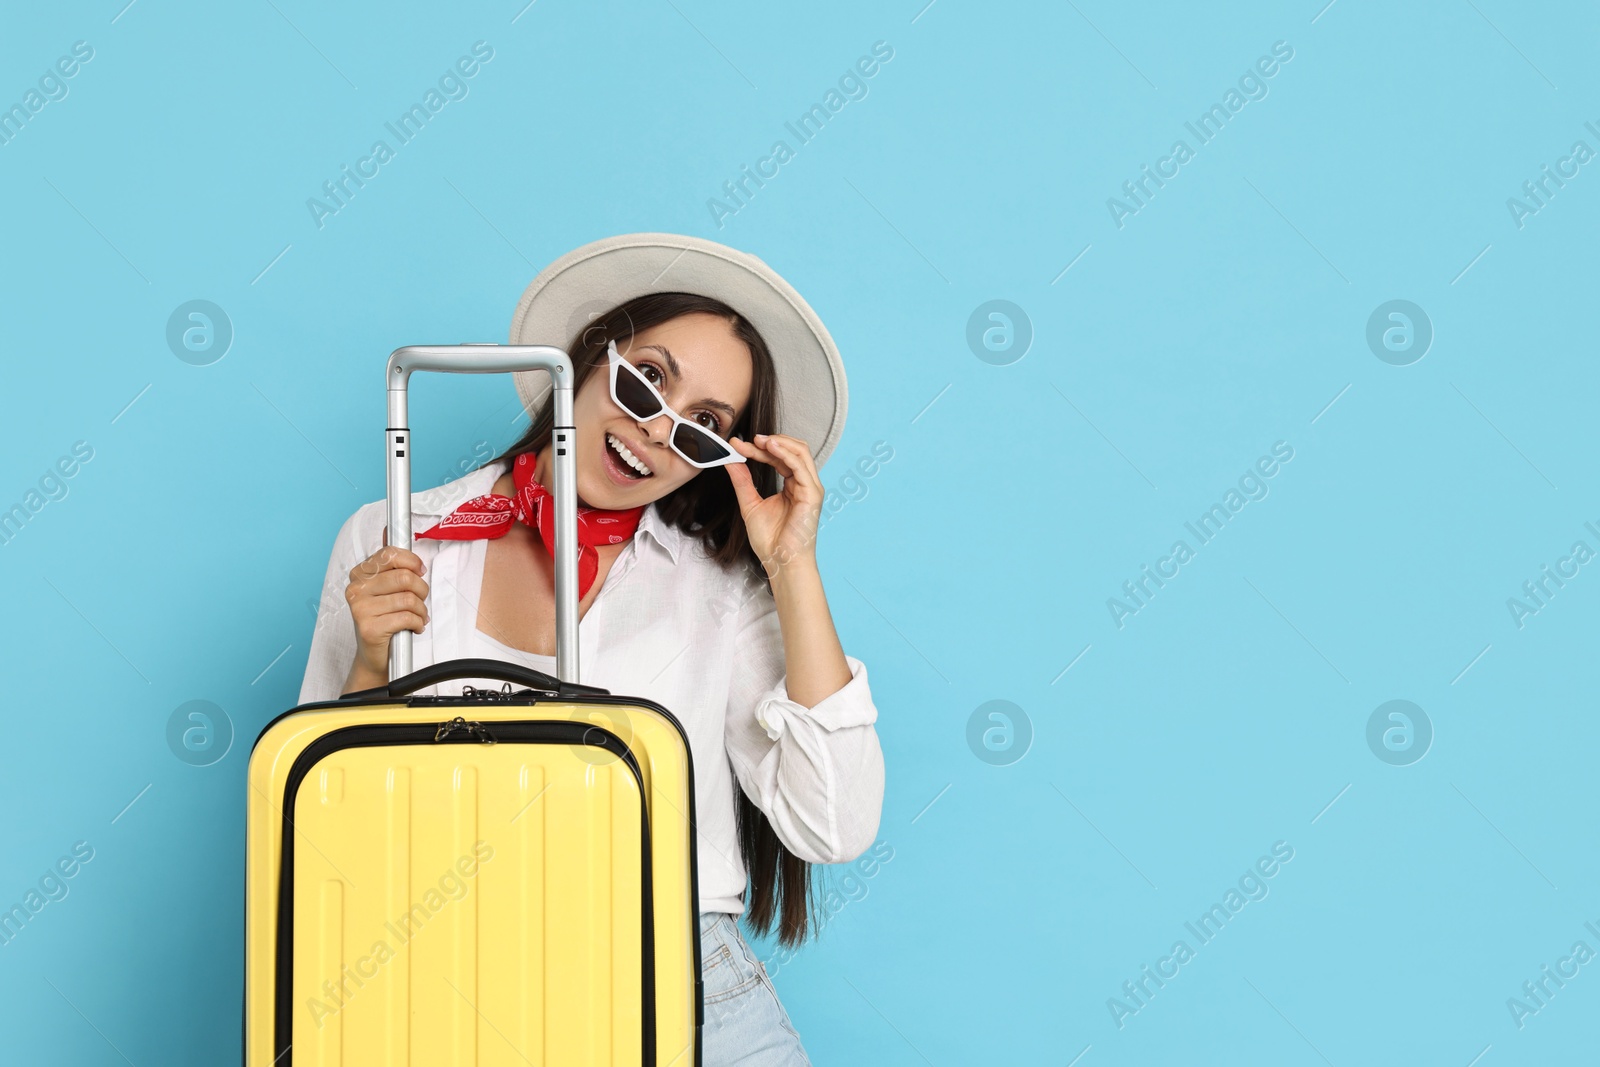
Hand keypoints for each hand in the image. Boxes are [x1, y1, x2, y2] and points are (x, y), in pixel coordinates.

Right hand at [345, 526, 429, 680]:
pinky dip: (418, 622)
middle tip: (420, 599)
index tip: (420, 571)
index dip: (412, 561)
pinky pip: (407, 617)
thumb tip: (390, 530)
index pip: (390, 554)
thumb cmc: (383, 618)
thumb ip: (389, 561)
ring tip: (418, 615)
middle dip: (421, 590)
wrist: (374, 655)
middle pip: (404, 577)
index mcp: (359, 574)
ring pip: (408, 598)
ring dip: (421, 609)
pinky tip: (415, 626)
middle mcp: (356, 589)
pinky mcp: (368, 628)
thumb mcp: (385, 587)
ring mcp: (360, 609)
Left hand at [724, 432, 823, 579]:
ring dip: (778, 442)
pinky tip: (769, 448)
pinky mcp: (812, 494)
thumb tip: (731, 459)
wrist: (780, 562)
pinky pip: (800, 466)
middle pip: (792, 450)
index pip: (779, 457)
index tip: (737, 444)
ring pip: (800, 452)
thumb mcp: (750, 504)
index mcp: (792, 485)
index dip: (759, 449)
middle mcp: (804, 484)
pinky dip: (785, 453)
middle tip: (748, 439)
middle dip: (770, 441)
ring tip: (758, 440)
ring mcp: (810, 488)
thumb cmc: (770, 540)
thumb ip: (742, 481)